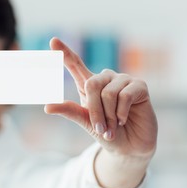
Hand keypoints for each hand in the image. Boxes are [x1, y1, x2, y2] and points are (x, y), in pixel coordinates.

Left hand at [45, 38, 157, 159]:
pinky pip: (124, 96)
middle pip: (92, 84)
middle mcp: (106, 79)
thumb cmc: (106, 132)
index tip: (53, 41)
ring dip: (109, 115)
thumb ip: (69, 111)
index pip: (76, 65)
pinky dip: (121, 113)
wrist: (129, 147)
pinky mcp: (139, 86)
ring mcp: (123, 80)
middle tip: (101, 128)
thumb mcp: (85, 122)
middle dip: (95, 110)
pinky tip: (124, 119)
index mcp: (90, 85)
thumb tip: (47, 107)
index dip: (65, 53)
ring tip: (113, 126)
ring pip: (108, 93)